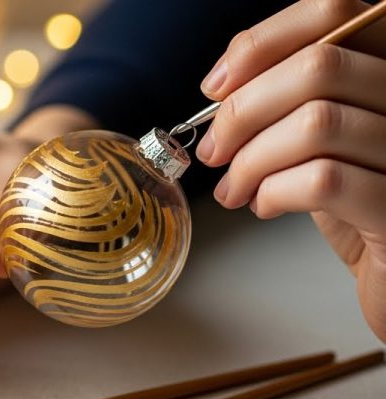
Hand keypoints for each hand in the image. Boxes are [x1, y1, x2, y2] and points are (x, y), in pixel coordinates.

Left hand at [196, 0, 385, 340]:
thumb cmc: (356, 202)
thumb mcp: (321, 139)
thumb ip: (288, 99)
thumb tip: (224, 84)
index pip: (336, 14)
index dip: (262, 44)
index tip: (216, 86)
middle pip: (319, 66)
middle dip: (244, 109)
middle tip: (215, 150)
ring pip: (316, 124)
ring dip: (252, 159)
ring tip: (234, 188)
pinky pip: (325, 181)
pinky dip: (275, 191)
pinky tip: (265, 206)